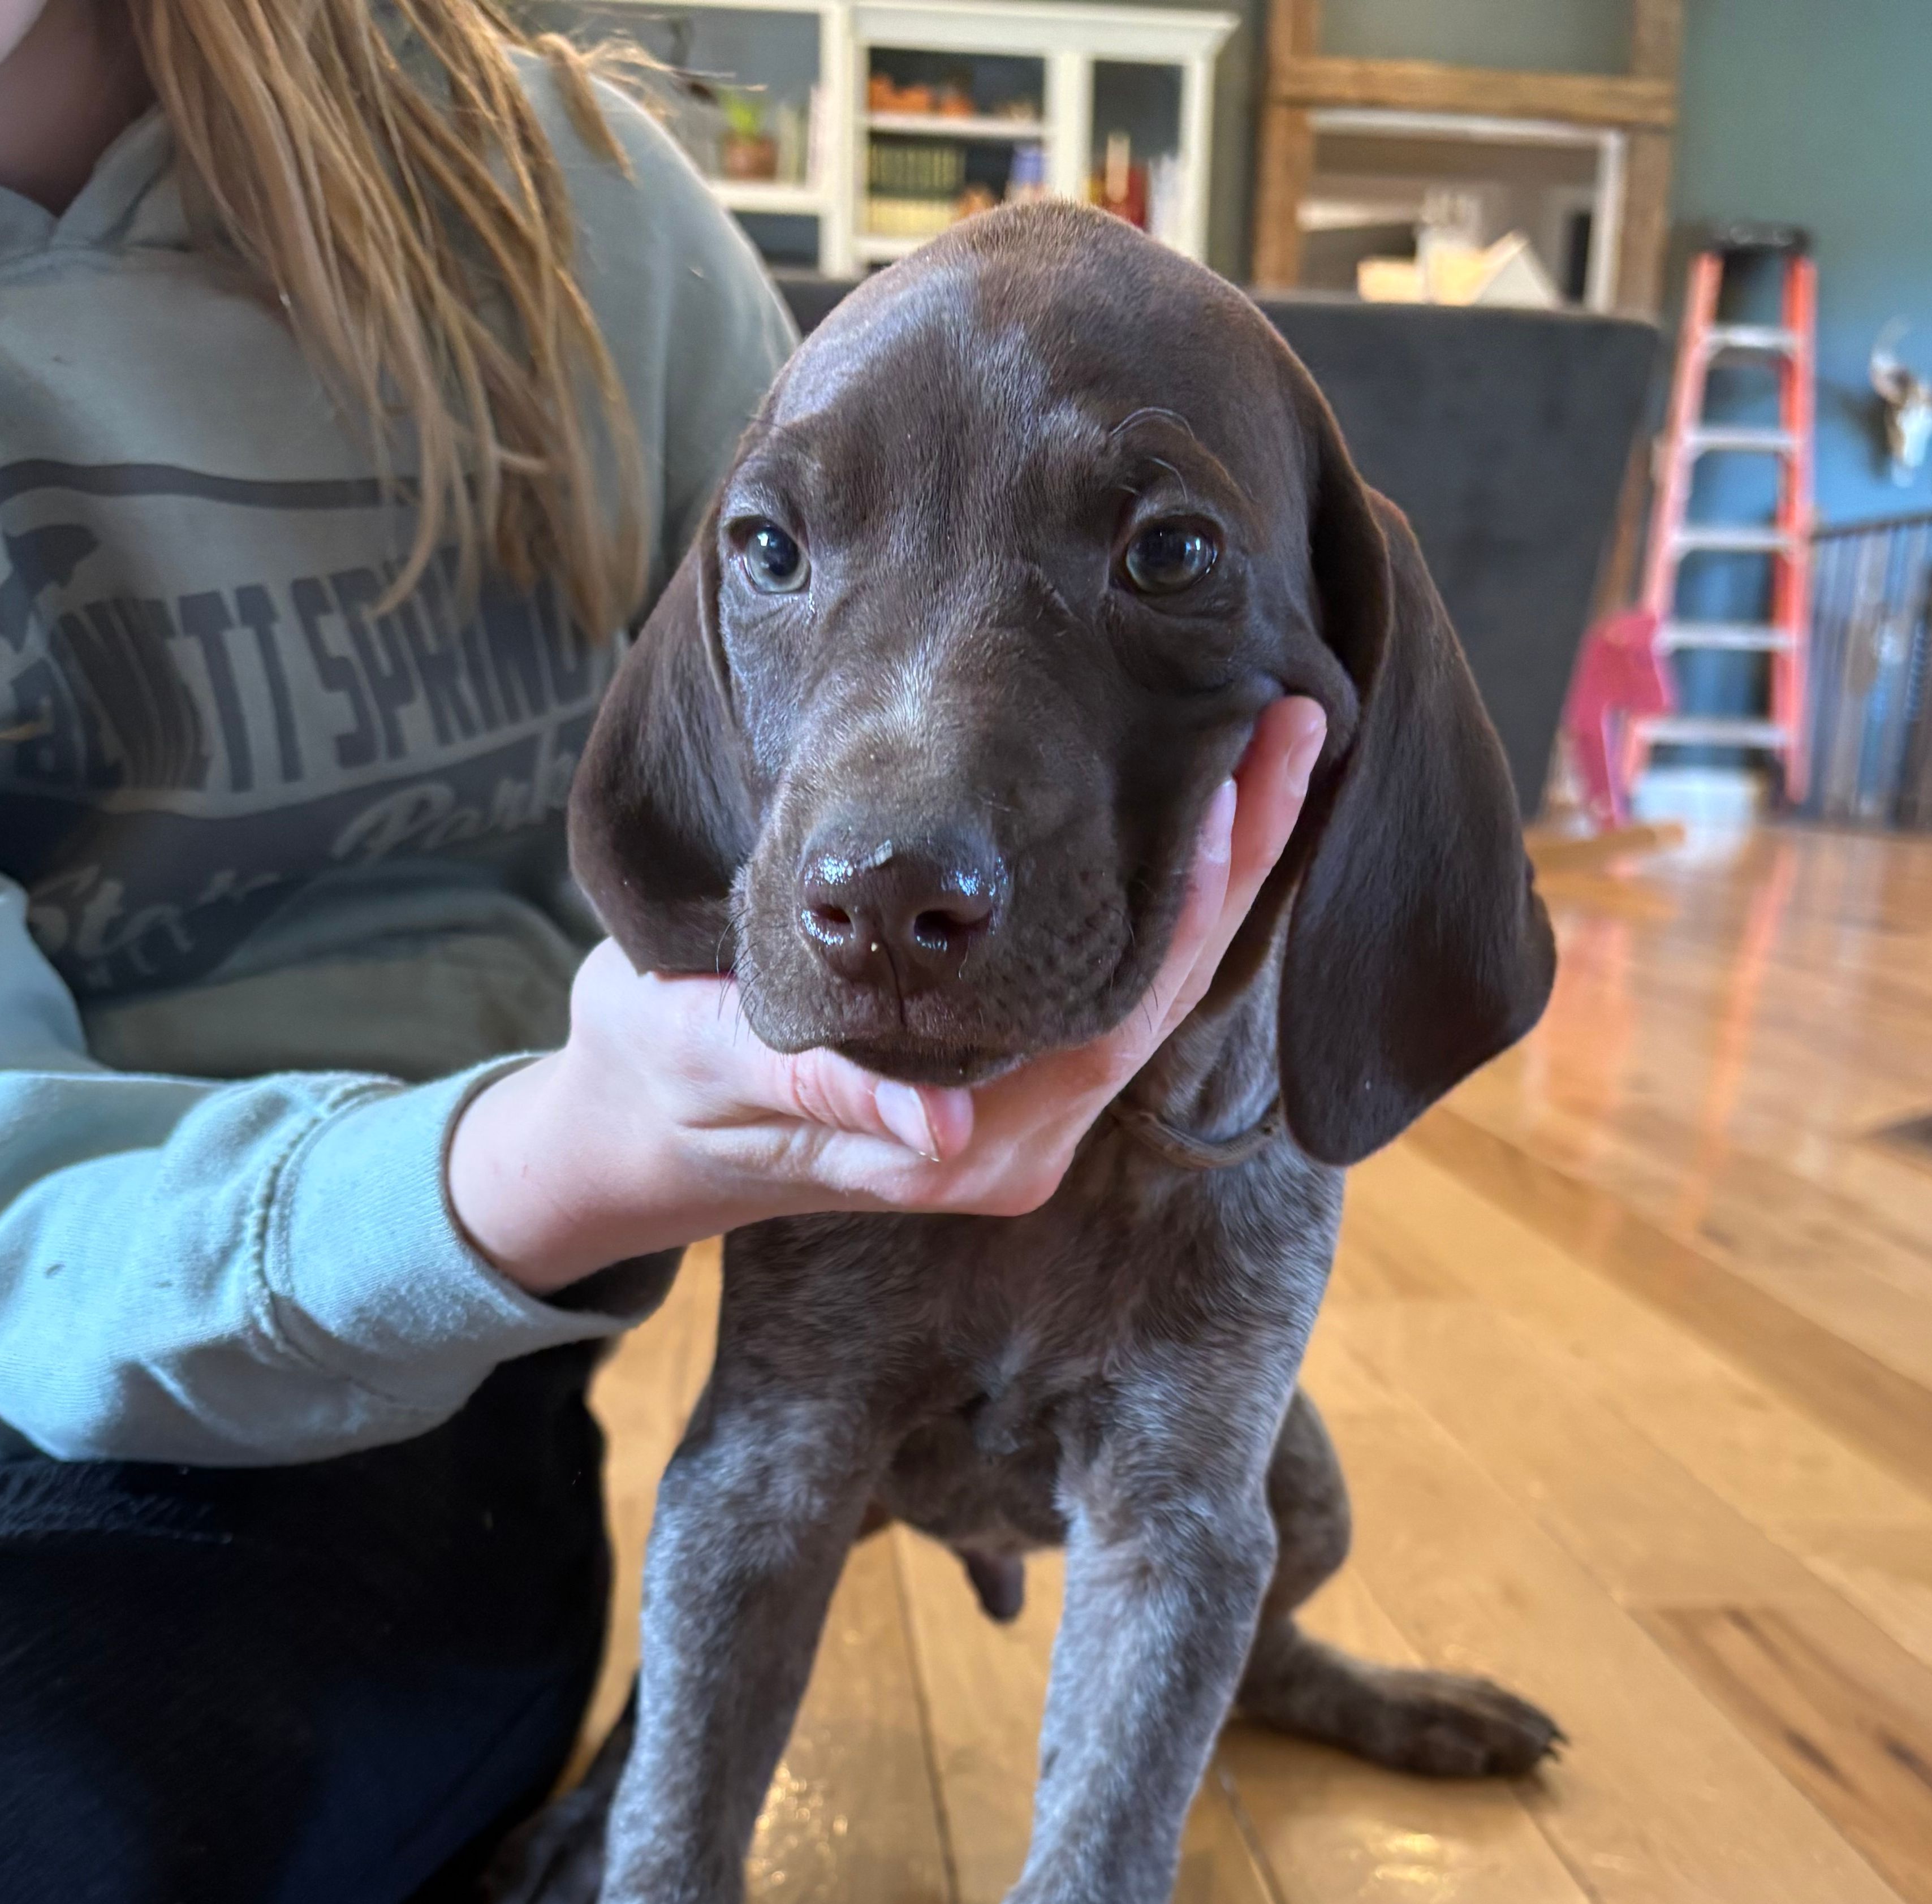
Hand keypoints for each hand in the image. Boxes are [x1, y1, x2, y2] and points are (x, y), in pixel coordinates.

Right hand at [447, 695, 1327, 1293]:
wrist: (633, 1121)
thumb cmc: (659, 1080)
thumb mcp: (709, 1067)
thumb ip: (826, 1100)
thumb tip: (938, 1140)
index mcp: (964, 1154)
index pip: (1107, 1022)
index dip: (1179, 913)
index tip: (1231, 796)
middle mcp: (1020, 1142)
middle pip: (1158, 992)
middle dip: (1234, 863)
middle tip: (1298, 721)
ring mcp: (1025, 1110)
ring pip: (1149, 976)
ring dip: (1217, 863)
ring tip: (1270, 735)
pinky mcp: (1012, 1065)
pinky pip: (1113, 970)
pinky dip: (1162, 883)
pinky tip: (1197, 794)